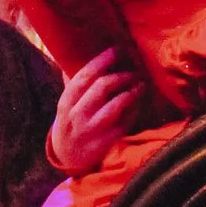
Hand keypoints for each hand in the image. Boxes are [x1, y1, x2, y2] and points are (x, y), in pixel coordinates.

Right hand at [49, 47, 143, 175]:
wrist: (67, 156)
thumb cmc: (70, 122)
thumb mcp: (66, 104)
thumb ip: (74, 82)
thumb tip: (80, 53)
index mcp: (66, 101)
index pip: (84, 76)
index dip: (102, 60)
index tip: (116, 50)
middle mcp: (76, 115)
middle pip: (102, 87)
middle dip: (121, 76)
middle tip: (133, 71)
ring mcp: (91, 130)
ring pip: (116, 105)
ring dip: (131, 92)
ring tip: (140, 85)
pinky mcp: (105, 143)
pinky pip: (124, 123)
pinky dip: (133, 111)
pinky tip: (137, 104)